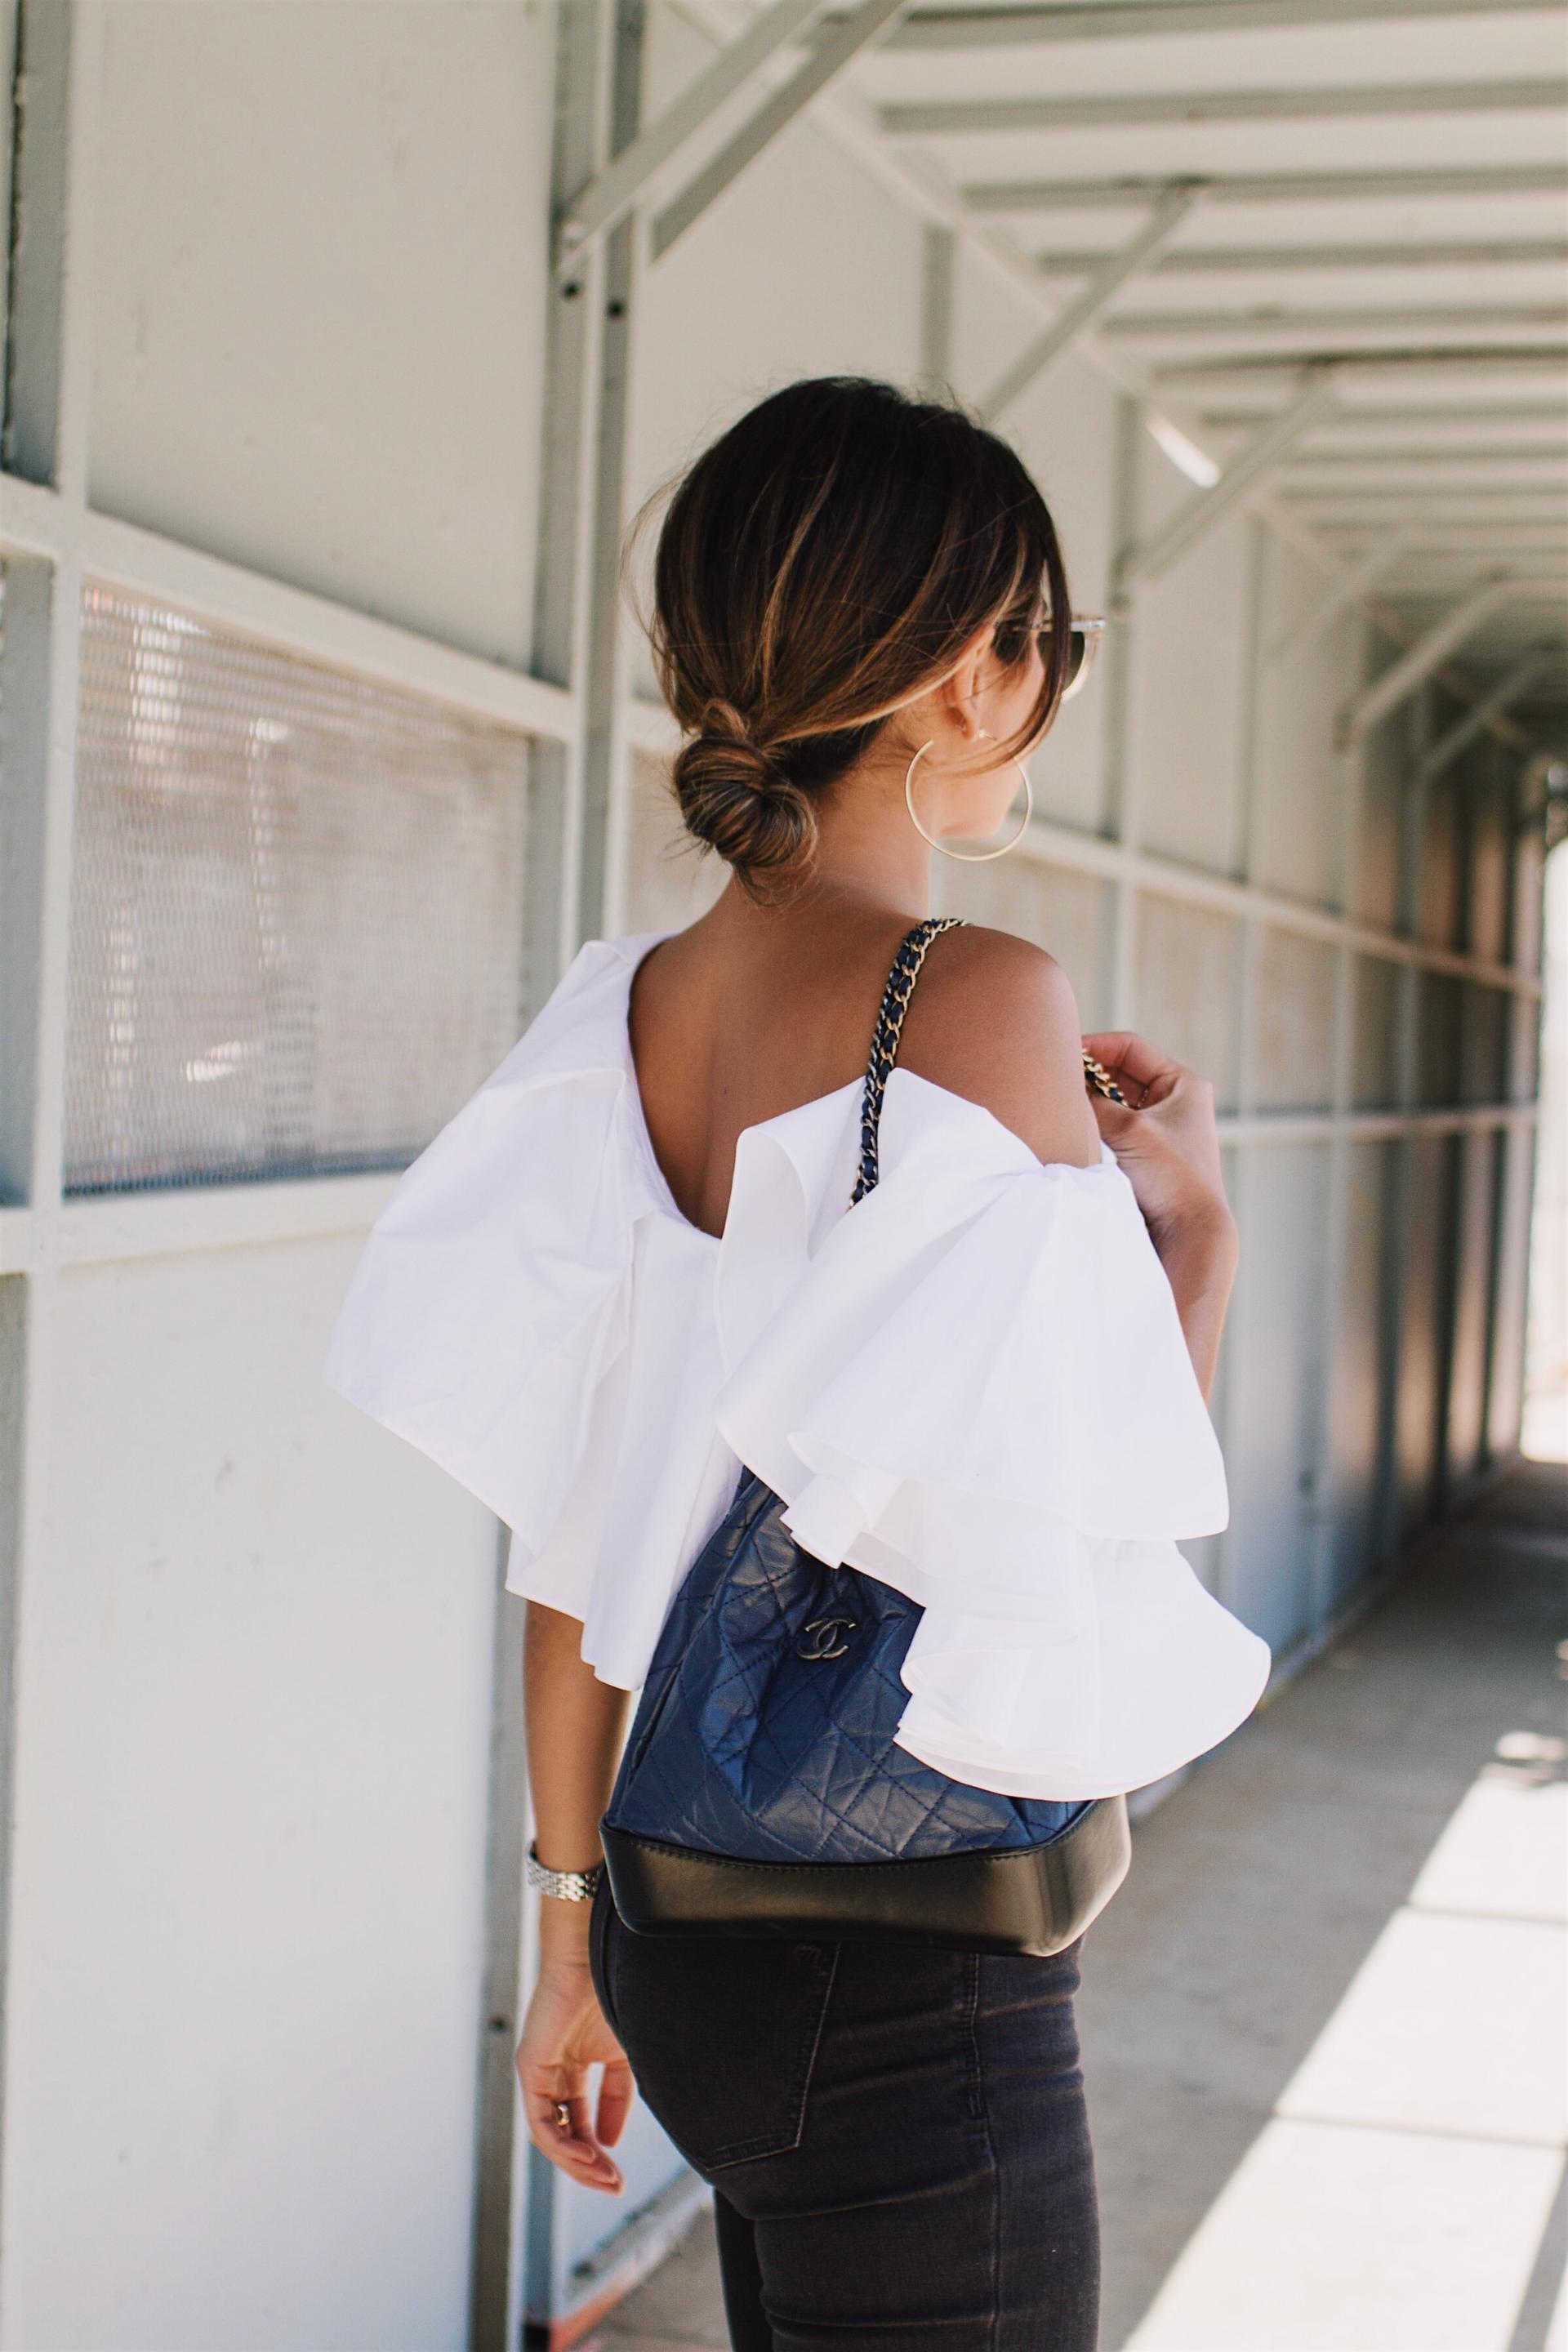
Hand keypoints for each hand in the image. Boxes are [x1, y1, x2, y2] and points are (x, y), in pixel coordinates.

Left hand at [516, 1952, 633, 2195]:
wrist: (595, 1957)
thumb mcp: (625, 2053)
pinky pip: (542, 2121)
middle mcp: (557, 2071)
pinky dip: (562, 2144)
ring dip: (577, 2162)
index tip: (620, 2176)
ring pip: (553, 2134)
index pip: (586, 2119)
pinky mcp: (530, 2069)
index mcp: (580, 2064)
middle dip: (590, 2164)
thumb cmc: (612, 1992)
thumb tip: (613, 2141)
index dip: (603, 2148)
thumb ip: (619, 2096)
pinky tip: (587, 2156)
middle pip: (568, 2133)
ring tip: (604, 2178)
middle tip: (614, 2187)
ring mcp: (541, 2072)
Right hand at [1081, 1031, 1235, 1251]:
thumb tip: (1063, 1089)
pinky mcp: (1149, 1156)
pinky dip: (1095, 1128)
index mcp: (1184, 1085)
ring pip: (1115, 1105)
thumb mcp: (1129, 1129)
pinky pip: (1115, 1131)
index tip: (1063, 1054)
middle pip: (1121, 1075)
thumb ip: (1093, 1103)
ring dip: (1090, 1106)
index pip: (1131, 1048)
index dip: (1096, 1047)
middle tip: (1057, 1082)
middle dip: (1089, 1078)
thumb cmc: (1172, 1176)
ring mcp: (1162, 1131)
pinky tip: (1075, 1133)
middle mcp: (1175, 1103)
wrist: (1190, 1232)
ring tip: (1063, 1108)